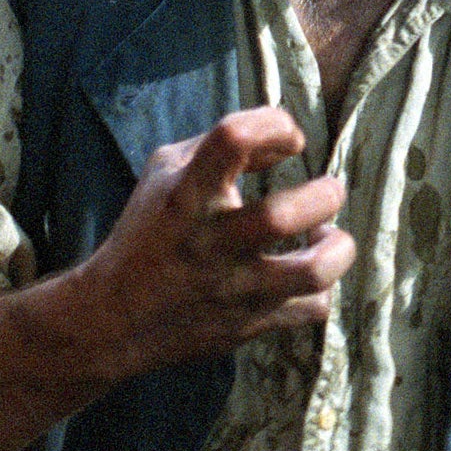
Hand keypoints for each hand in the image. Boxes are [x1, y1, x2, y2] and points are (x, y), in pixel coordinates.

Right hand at [75, 107, 355, 378]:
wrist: (113, 319)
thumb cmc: (150, 231)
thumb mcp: (169, 171)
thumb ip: (227, 144)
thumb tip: (290, 142)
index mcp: (186, 195)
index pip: (232, 140)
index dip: (274, 125)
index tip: (290, 138)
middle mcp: (211, 242)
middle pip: (282, 217)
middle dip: (323, 195)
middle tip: (327, 191)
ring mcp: (233, 289)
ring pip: (312, 272)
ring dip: (337, 248)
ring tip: (327, 236)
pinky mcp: (249, 325)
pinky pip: (312, 310)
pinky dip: (322, 289)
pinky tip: (307, 270)